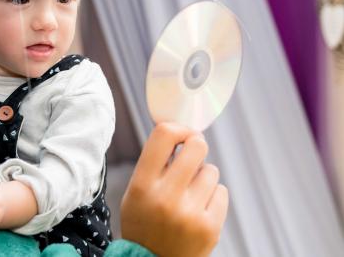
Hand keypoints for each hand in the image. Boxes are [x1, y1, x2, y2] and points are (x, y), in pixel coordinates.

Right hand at [120, 123, 228, 256]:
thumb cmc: (143, 222)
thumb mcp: (135, 191)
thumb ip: (153, 163)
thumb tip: (180, 131)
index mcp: (142, 184)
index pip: (164, 135)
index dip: (178, 128)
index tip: (181, 134)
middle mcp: (166, 197)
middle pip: (196, 146)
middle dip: (196, 145)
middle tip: (192, 154)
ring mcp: (190, 213)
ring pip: (211, 170)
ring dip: (203, 176)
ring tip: (190, 193)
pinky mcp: (210, 228)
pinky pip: (222, 192)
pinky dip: (213, 196)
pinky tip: (199, 208)